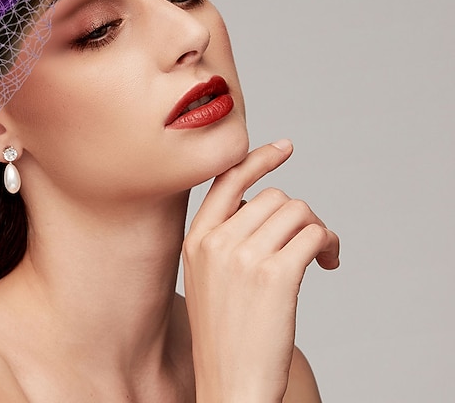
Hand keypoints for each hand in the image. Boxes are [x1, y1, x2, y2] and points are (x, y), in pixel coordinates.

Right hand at [183, 140, 338, 402]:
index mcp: (195, 239)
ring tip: (323, 254)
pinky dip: (329, 243)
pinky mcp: (276, 276)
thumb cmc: (224, 337)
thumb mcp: (206, 278)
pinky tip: (330, 261)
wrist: (230, 386)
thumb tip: (264, 208)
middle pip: (274, 197)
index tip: (284, 147)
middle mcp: (216, 242)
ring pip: (297, 212)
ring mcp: (244, 257)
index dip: (257, 159)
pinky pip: (313, 235)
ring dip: (318, 228)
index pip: (226, 180)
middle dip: (301, 214)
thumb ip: (223, 238)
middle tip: (314, 241)